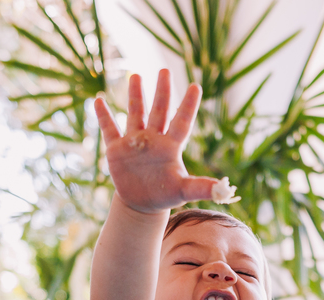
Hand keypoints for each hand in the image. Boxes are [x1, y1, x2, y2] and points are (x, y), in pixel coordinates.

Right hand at [94, 69, 218, 213]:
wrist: (142, 203)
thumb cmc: (166, 194)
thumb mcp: (184, 191)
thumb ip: (202, 187)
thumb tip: (224, 189)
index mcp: (171, 146)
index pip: (182, 121)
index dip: (188, 105)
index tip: (195, 86)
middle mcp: (154, 139)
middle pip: (159, 111)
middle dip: (162, 92)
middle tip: (164, 70)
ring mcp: (135, 142)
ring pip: (136, 114)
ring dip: (135, 96)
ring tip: (136, 76)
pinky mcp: (117, 150)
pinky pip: (110, 130)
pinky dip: (104, 116)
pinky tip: (98, 100)